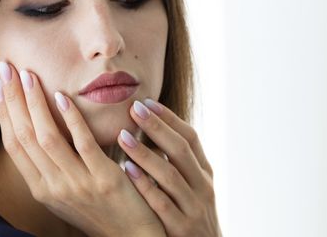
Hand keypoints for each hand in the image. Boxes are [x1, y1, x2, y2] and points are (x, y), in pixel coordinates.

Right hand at [0, 61, 164, 236]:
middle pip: (25, 137)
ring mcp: (76, 184)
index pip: (13, 144)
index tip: (0, 84)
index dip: (4, 112)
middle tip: (7, 68)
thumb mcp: (65, 191)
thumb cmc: (98, 208)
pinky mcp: (103, 179)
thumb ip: (51, 164)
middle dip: (13, 100)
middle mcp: (52, 187)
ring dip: (35, 105)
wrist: (131, 236)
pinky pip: (83, 144)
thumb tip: (39, 129)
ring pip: (47, 138)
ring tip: (29, 76)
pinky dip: (70, 119)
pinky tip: (63, 96)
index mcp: (40, 188)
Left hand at [117, 100, 221, 236]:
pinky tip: (126, 170)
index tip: (147, 101)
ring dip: (145, 153)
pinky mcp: (181, 228)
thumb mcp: (191, 186)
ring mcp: (193, 208)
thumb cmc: (189, 213)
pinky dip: (145, 185)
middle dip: (157, 127)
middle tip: (133, 108)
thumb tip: (150, 127)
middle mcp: (202, 187)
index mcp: (204, 173)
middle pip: (180, 150)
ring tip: (122, 136)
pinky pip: (161, 203)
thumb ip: (176, 161)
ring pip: (170, 175)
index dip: (170, 118)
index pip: (191, 138)